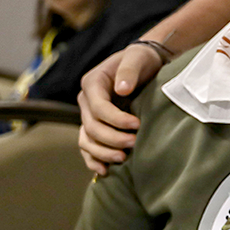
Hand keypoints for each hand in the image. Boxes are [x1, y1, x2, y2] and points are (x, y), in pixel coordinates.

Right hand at [77, 43, 160, 174]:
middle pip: (91, 127)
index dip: (116, 119)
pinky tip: (104, 170)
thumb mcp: (136, 59)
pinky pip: (87, 146)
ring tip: (123, 158)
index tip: (137, 124)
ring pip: (86, 140)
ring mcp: (88, 115)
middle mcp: (86, 101)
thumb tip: (122, 89)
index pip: (98, 108)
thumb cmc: (141, 60)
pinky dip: (93, 159)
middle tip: (134, 143)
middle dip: (112, 138)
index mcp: (93, 83)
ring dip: (103, 152)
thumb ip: (129, 71)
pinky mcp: (96, 126)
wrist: (143, 64)